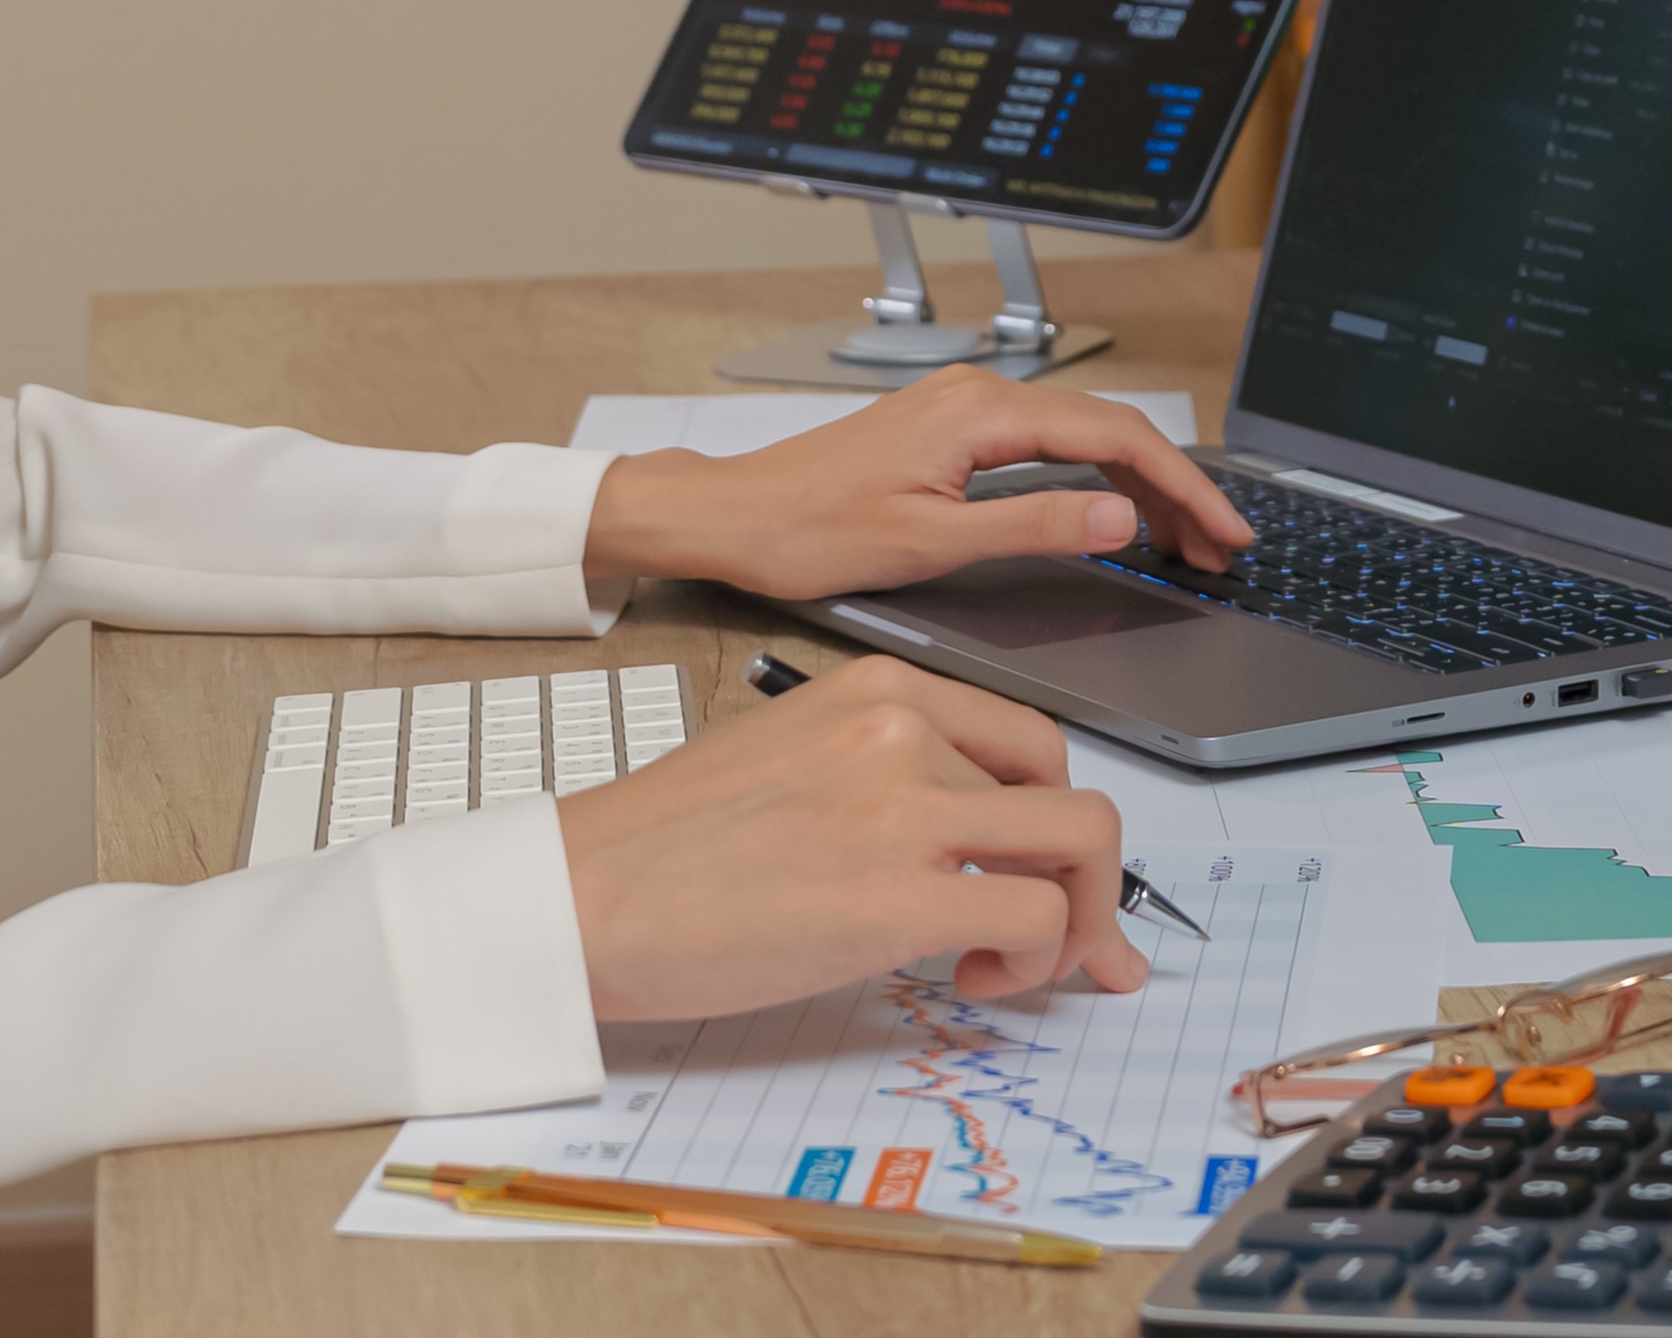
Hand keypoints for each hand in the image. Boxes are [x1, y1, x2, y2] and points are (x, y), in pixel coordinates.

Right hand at [555, 653, 1142, 1019]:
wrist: (582, 893)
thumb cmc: (666, 846)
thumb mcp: (792, 759)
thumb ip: (885, 780)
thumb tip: (963, 846)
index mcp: (879, 690)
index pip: (1029, 741)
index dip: (1052, 820)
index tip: (1045, 876)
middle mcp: (905, 730)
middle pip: (1072, 797)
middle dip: (1090, 882)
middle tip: (1060, 941)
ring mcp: (907, 807)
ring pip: (1083, 847)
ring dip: (1076, 924)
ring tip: (1005, 966)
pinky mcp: (901, 894)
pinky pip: (1037, 916)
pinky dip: (1036, 961)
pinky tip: (973, 981)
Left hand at [581, 367, 1254, 598]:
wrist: (732, 514)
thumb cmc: (807, 529)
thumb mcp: (929, 544)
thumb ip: (1031, 527)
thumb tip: (1115, 517)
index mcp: (979, 413)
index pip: (1114, 439)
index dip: (1182, 488)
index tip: (1224, 533)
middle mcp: (977, 394)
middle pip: (1109, 431)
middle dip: (1175, 489)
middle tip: (1221, 549)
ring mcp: (963, 408)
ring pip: (1081, 435)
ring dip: (1139, 484)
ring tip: (1183, 541)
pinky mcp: (949, 429)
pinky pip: (1046, 441)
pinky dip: (1094, 475)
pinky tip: (1113, 511)